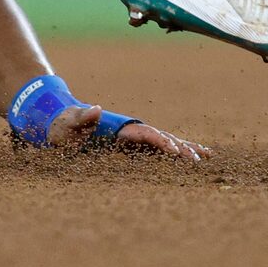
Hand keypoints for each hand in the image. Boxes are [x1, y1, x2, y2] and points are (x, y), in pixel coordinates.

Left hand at [47, 103, 210, 160]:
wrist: (60, 123)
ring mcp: (133, 140)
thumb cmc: (64, 125)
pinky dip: (176, 153)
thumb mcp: (69, 122)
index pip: (145, 134)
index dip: (160, 141)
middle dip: (180, 147)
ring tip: (206, 157)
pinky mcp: (132, 148)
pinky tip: (193, 158)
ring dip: (184, 149)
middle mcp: (130, 132)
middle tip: (199, 160)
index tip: (176, 149)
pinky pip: (158, 152)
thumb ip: (83, 116)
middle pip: (161, 138)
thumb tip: (95, 107)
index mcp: (120, 127)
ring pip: (165, 143)